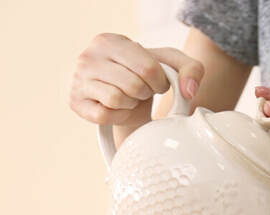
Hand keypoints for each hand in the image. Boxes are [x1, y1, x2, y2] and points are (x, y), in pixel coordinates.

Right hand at [70, 33, 203, 128]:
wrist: (123, 91)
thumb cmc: (147, 74)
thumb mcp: (172, 64)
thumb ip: (193, 70)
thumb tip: (189, 91)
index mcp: (110, 41)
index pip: (148, 68)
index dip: (160, 82)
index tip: (156, 82)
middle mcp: (88, 56)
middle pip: (134, 85)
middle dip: (145, 93)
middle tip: (140, 90)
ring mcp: (78, 79)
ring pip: (117, 100)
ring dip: (131, 104)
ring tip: (128, 96)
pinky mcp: (75, 102)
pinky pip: (104, 115)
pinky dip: (117, 116)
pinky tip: (117, 108)